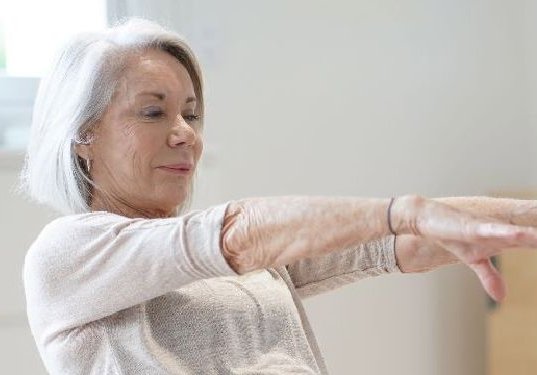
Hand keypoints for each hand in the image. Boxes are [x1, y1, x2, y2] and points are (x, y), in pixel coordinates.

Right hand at [392, 195, 536, 301]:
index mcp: (509, 237)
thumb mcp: (473, 260)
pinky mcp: (472, 228)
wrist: (427, 219)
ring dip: (535, 236)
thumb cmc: (453, 235)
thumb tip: (501, 298)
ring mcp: (490, 228)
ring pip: (522, 232)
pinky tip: (522, 236)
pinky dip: (510, 234)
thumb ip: (490, 276)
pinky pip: (494, 231)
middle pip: (535, 235)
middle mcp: (504, 230)